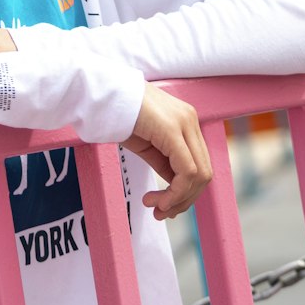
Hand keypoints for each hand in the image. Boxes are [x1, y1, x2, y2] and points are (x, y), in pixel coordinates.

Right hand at [122, 85, 211, 219]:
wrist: (101, 93)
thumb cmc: (118, 115)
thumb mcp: (147, 143)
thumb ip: (165, 161)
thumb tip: (176, 188)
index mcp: (185, 121)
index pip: (199, 165)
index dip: (186, 192)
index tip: (163, 205)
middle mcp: (190, 120)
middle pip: (204, 173)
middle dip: (184, 200)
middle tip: (160, 212)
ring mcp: (184, 123)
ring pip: (199, 176)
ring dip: (178, 200)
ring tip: (155, 207)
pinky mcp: (173, 130)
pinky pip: (186, 172)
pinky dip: (175, 193)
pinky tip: (156, 199)